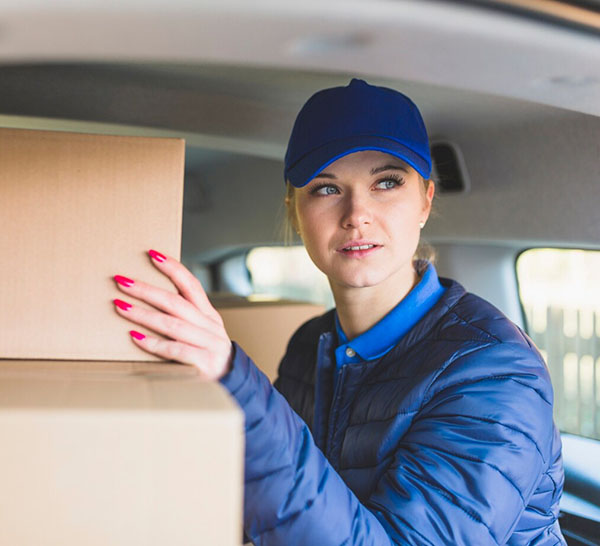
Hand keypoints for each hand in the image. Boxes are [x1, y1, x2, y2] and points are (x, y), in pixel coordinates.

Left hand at [112, 249, 233, 380]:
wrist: (233, 385)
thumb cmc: (208, 358)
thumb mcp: (203, 333)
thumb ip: (185, 319)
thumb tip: (150, 300)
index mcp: (209, 315)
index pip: (191, 285)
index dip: (173, 269)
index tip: (152, 254)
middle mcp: (210, 326)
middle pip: (176, 302)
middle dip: (146, 290)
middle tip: (122, 281)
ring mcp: (209, 345)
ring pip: (173, 324)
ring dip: (143, 314)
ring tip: (120, 306)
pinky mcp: (204, 363)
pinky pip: (176, 350)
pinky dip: (154, 343)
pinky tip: (135, 337)